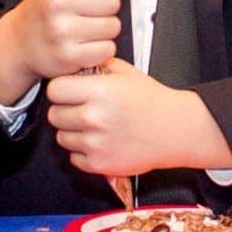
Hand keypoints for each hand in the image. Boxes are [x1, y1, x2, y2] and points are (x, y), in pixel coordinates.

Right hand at [0, 0, 132, 100]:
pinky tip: (83, 44)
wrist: (19, 42)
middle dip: (105, 6)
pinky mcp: (69, 56)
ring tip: (84, 28)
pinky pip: (108, 49)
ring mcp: (61, 31)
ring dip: (104, 29)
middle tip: (87, 11)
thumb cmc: (45, 8)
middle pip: (112, 0)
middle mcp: (55, 3)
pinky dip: (100, 49)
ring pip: (113, 26)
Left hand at [46, 59, 182, 176]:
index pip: (54, 90)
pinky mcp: (99, 164)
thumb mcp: (126, 73)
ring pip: (61, 138)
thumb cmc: (152, 101)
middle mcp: (94, 117)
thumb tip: (72, 68)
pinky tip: (101, 142)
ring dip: (74, 133)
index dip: (62, 90)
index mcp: (99, 91)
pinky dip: (84, 152)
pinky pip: (74, 157)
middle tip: (84, 110)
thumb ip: (96, 67)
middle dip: (66, 111)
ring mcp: (95, 143)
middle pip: (54, 115)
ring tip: (96, 127)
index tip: (71, 92)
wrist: (176, 130)